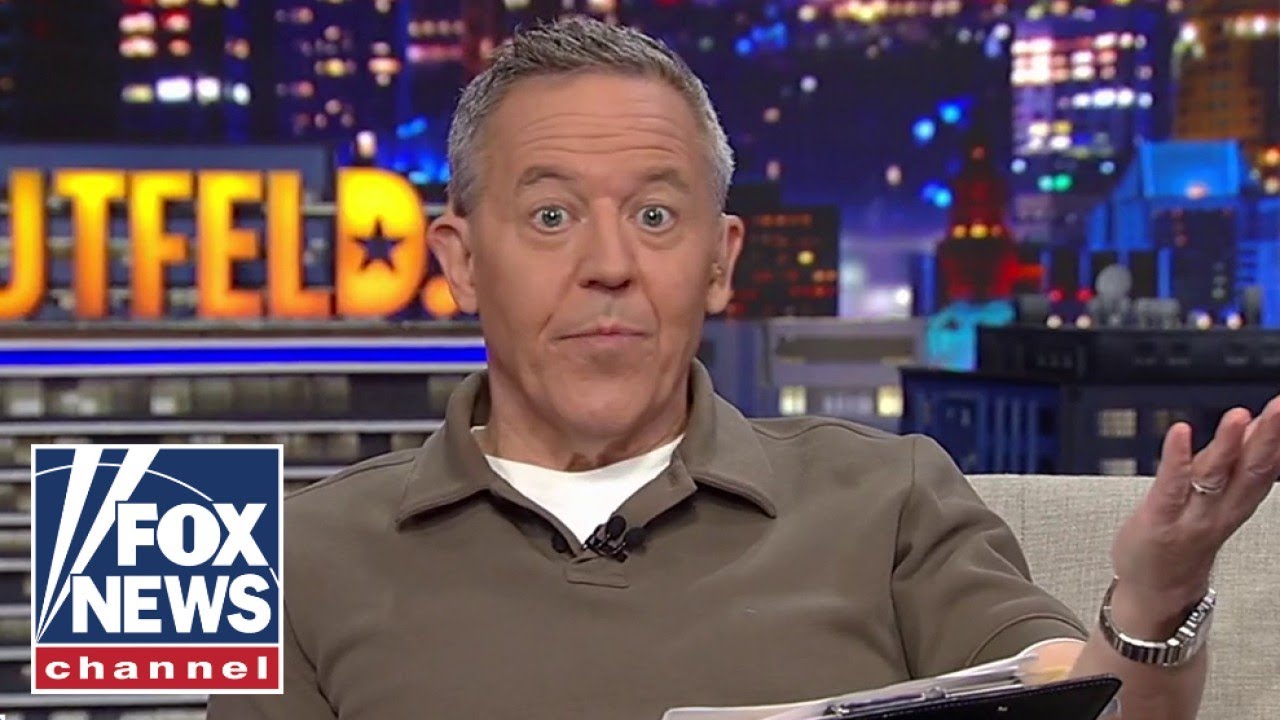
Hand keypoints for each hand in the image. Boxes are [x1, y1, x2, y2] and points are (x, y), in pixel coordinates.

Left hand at [1109, 395, 1279, 631]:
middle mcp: (1220, 509)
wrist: (1157, 591)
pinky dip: (1176, 458)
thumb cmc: (1184, 540)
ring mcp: (1191, 515)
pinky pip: (1171, 487)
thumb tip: (1256, 428)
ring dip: (1229, 445)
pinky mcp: (1159, 518)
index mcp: (1236, 502)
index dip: (1278, 438)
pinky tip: (1180, 433)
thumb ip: (1235, 466)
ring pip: (1215, 477)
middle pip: (1250, 471)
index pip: (1265, 467)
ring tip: (1240, 416)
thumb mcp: (1220, 501)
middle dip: (1268, 437)